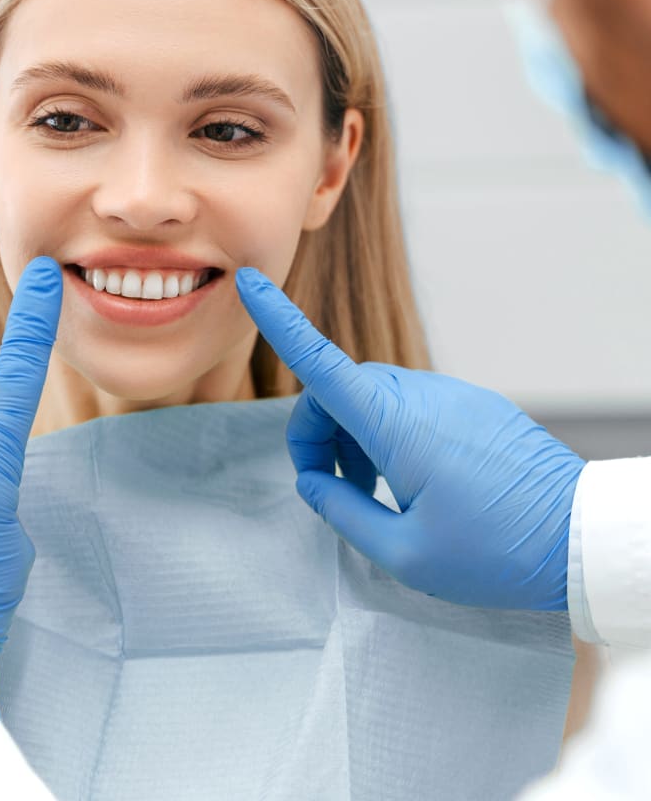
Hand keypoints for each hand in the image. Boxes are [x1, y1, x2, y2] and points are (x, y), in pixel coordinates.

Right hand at [236, 266, 584, 610]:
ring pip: (374, 398)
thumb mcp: (405, 554)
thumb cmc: (496, 553)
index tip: (251, 282)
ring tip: (377, 494)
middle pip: (339, 390)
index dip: (279, 321)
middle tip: (331, 488)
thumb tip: (313, 484)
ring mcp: (451, 395)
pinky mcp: (473, 405)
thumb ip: (343, 512)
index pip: (320, 363)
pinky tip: (414, 484)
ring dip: (355, 437)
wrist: (586, 539)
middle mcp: (421, 396)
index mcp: (396, 425)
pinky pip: (411, 405)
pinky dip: (389, 435)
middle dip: (318, 433)